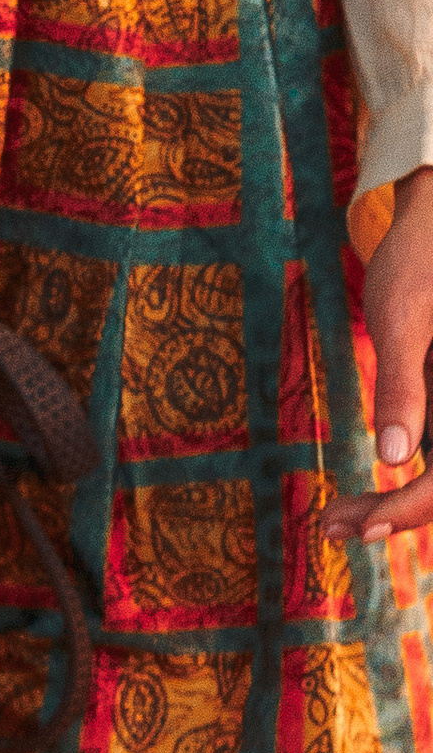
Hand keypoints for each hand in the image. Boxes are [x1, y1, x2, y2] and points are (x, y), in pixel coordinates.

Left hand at [324, 166, 432, 545]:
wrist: (430, 223)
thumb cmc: (418, 259)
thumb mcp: (403, 319)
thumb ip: (404, 387)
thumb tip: (395, 457)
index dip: (413, 507)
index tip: (364, 529)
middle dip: (396, 515)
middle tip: (330, 528)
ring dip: (393, 505)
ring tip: (331, 520)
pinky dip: (397, 480)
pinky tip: (354, 499)